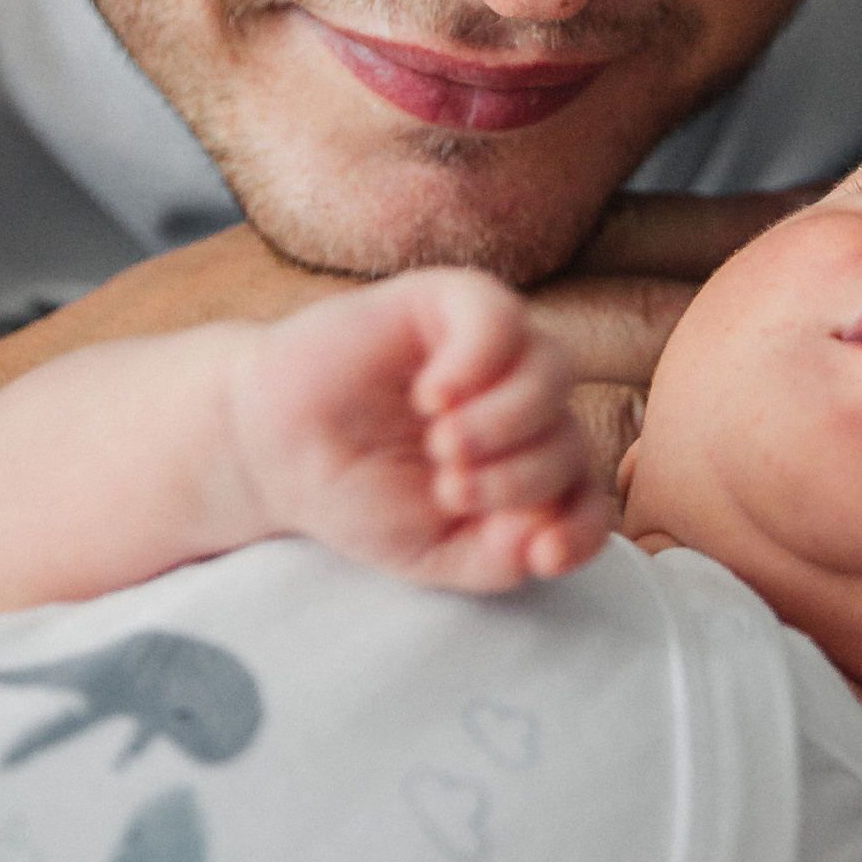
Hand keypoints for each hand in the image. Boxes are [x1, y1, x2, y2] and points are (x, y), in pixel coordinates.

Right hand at [224, 271, 616, 593]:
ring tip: (444, 445)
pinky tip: (433, 396)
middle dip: (520, 478)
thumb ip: (492, 559)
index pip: (589, 498)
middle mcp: (522, 406)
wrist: (272, 450)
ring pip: (551, 373)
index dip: (581, 529)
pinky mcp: (451, 302)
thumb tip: (543, 544)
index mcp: (526, 469)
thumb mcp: (429, 554)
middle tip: (451, 489)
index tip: (541, 555)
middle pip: (570, 439)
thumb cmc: (357, 496)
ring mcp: (492, 351)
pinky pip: (500, 318)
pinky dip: (478, 360)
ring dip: (506, 422)